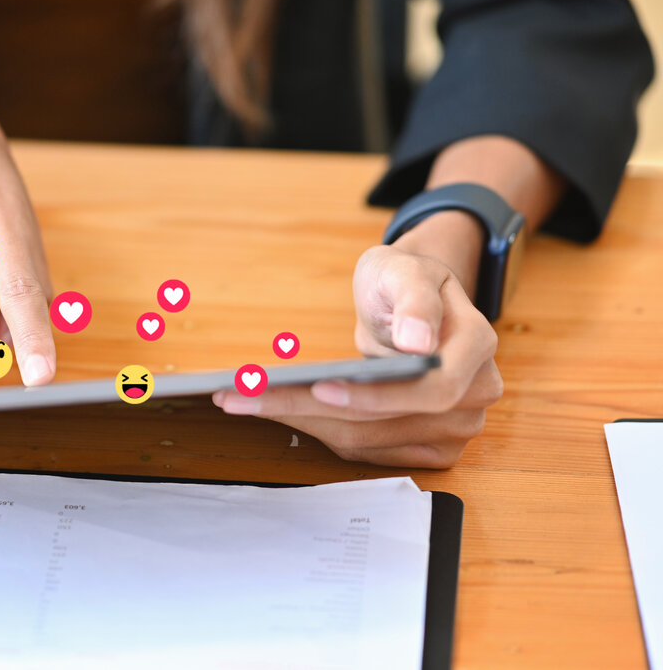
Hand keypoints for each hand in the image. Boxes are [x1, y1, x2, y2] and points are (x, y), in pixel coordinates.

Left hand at [213, 244, 502, 466]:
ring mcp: (452, 427)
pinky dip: (315, 428)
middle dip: (310, 408)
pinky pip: (362, 448)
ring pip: (365, 439)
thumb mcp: (405, 269)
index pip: (431, 391)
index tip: (319, 388)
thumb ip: (414, 300)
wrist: (408, 298)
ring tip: (242, 400)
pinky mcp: (422, 446)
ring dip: (300, 421)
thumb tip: (419, 342)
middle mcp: (473, 396)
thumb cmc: (403, 279)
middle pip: (385, 421)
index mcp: (476, 348)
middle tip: (244, 395)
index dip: (375, 396)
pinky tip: (274, 409)